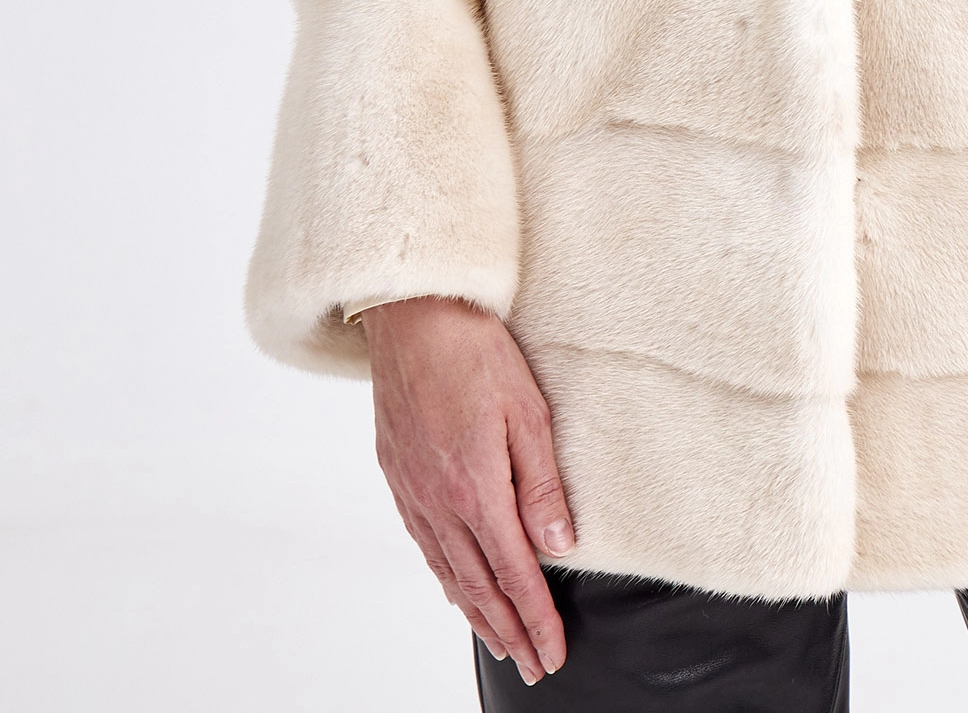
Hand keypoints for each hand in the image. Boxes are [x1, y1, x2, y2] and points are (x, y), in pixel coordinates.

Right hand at [364, 296, 572, 683]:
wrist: (411, 312)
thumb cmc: (474, 351)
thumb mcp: (527, 410)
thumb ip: (543, 484)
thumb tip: (560, 547)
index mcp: (474, 488)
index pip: (513, 573)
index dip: (536, 618)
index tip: (553, 652)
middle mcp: (438, 501)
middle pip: (478, 585)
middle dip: (509, 631)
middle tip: (532, 665)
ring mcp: (412, 491)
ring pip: (447, 572)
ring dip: (476, 614)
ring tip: (500, 642)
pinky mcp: (398, 474)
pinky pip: (424, 545)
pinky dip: (445, 578)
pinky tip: (455, 587)